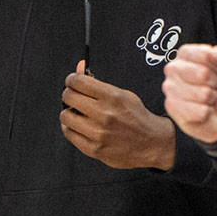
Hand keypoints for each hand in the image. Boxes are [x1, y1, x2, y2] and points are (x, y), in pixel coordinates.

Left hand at [60, 61, 174, 169]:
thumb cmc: (136, 116)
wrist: (151, 143)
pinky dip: (70, 127)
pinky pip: (69, 133)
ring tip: (77, 113)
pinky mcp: (93, 149)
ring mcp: (98, 133)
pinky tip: (79, 125)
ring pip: (65, 116)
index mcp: (112, 97)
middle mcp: (104, 115)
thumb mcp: (122, 94)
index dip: (72, 79)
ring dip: (68, 112)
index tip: (72, 81)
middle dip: (69, 94)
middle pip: (69, 97)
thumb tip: (80, 66)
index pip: (78, 81)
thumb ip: (97, 82)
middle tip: (74, 96)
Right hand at [162, 43, 216, 141]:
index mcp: (186, 53)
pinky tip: (205, 110)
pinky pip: (200, 111)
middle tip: (215, 87)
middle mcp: (173, 67)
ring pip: (203, 94)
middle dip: (216, 83)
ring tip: (210, 98)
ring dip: (213, 98)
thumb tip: (213, 54)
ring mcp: (170, 88)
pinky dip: (208, 112)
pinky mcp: (172, 108)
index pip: (206, 54)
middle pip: (204, 73)